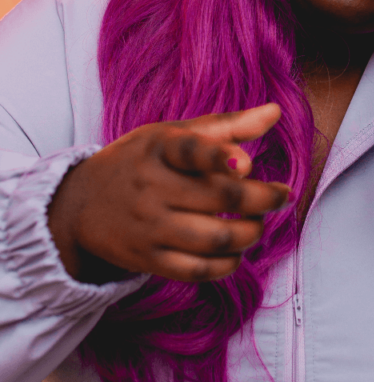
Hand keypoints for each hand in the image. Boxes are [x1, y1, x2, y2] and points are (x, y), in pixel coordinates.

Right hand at [48, 104, 290, 282]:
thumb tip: (276, 111)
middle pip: (220, 199)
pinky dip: (228, 264)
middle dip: (263, 199)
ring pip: (215, 238)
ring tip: (259, 223)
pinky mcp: (148, 259)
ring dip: (251, 233)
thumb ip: (229, 126)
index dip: (221, 157)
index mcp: (161, 148)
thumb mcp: (176, 133)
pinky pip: (197, 270)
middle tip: (282, 195)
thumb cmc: (144, 159)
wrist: (82, 202)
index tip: (247, 165)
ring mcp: (150, 226)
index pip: (191, 150)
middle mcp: (153, 187)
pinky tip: (237, 251)